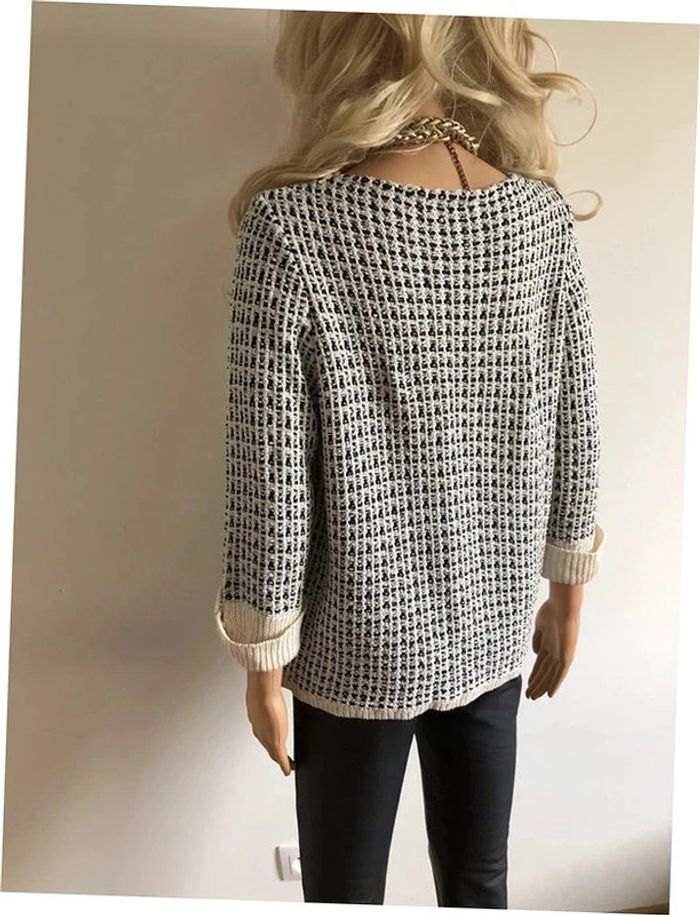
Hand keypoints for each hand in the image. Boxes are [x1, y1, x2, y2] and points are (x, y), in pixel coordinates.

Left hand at [245, 668, 294, 775]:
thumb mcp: (263, 685)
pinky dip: (285, 765)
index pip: (261, 729)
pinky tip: (289, 769)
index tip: (269, 739)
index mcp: (255, 715)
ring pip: (273, 752)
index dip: (266, 736)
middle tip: (278, 756)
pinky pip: (281, 758)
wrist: (262, 691)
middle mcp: (259, 728)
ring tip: (285, 764)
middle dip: (271, 750)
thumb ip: (266, 684)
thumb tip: (267, 674)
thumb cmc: (262, 686)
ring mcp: (267, 736)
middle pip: (265, 743)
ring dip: (279, 758)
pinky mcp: (276, 742)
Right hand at [526, 585, 582, 699]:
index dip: (534, 674)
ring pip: (550, 675)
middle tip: (529, 696)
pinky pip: (560, 673)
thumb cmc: (551, 611)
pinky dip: (555, 684)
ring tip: (533, 697)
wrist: (562, 605)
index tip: (527, 684)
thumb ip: (538, 640)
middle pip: (544, 672)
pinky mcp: (567, 656)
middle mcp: (555, 651)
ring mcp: (561, 654)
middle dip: (536, 684)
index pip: (540, 664)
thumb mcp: (540, 626)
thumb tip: (536, 653)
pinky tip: (550, 694)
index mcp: (549, 644)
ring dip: (542, 686)